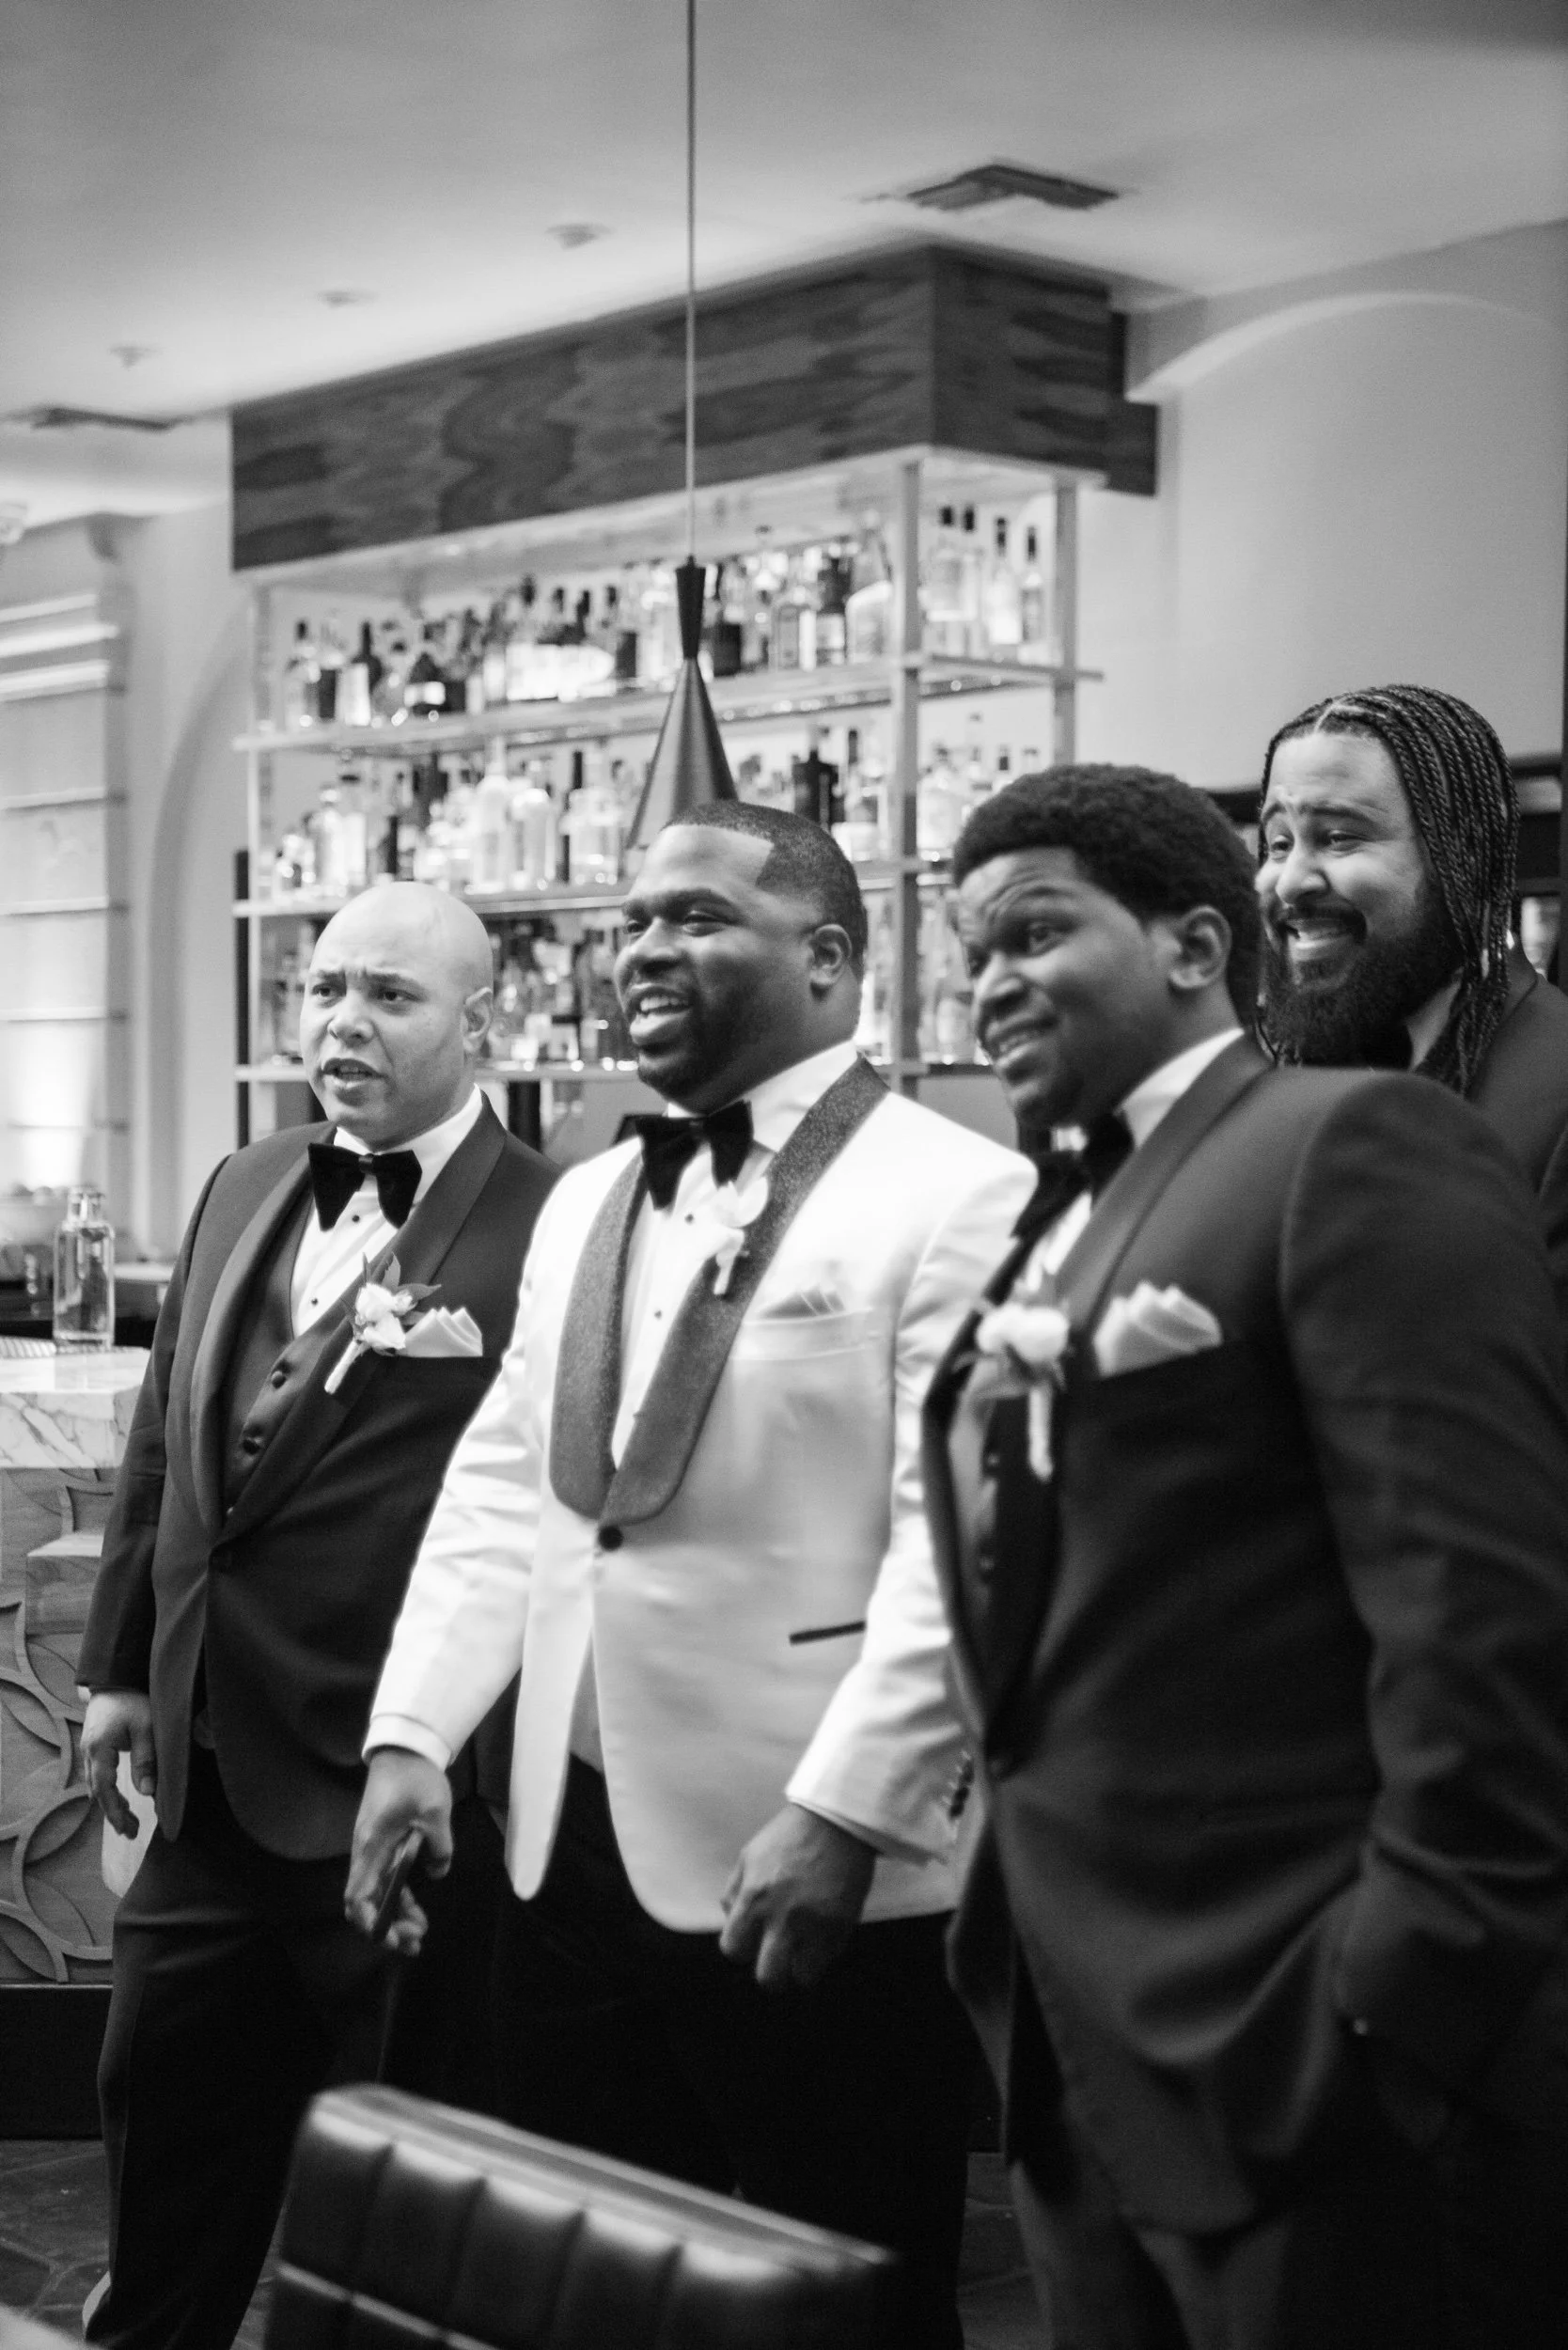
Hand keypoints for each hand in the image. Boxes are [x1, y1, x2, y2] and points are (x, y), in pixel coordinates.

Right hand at [81, 1691, 155, 1838]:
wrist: (114, 1679)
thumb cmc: (133, 1700)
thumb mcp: (146, 1727)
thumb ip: (145, 1759)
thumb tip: (147, 1793)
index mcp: (99, 1748)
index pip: (104, 1788)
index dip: (115, 1811)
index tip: (126, 1829)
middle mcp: (89, 1752)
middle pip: (99, 1792)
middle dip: (114, 1814)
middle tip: (131, 1833)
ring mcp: (89, 1750)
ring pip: (97, 1786)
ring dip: (112, 1805)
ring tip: (129, 1824)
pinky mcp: (94, 1747)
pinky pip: (99, 1777)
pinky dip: (109, 1792)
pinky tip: (120, 1802)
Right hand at [344, 1747, 453, 1956]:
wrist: (403, 1749)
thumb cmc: (415, 1777)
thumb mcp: (435, 1811)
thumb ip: (439, 1847)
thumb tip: (437, 1872)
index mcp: (373, 1846)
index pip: (359, 1896)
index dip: (371, 1922)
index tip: (392, 1938)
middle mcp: (366, 1852)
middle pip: (366, 1901)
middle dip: (387, 1926)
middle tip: (414, 1943)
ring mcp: (372, 1849)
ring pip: (377, 1893)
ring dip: (394, 1915)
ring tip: (419, 1932)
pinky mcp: (381, 1844)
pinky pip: (385, 1879)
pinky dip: (398, 1897)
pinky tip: (416, 1909)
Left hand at [718, 1803, 876, 1991]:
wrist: (835, 1819)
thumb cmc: (789, 1835)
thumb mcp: (749, 1856)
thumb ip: (734, 1892)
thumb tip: (730, 1920)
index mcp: (754, 1898)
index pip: (733, 1949)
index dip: (742, 1948)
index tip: (753, 1940)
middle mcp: (782, 1916)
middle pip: (768, 1977)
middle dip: (772, 1973)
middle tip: (781, 1959)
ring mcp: (814, 1924)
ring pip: (803, 1977)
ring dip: (802, 1968)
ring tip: (805, 1949)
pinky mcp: (842, 1924)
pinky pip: (831, 1958)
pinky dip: (826, 1953)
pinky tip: (824, 1932)